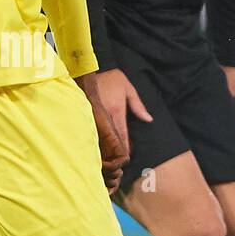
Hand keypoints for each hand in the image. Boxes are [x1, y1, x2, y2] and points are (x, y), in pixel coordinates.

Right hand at [75, 69, 150, 193]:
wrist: (87, 70)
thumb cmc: (110, 79)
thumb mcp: (128, 88)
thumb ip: (138, 105)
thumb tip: (149, 120)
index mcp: (116, 111)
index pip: (122, 136)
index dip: (125, 150)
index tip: (127, 159)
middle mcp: (104, 117)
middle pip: (111, 142)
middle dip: (115, 154)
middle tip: (118, 165)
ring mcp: (93, 118)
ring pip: (99, 140)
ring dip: (104, 150)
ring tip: (107, 162)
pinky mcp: (85, 117)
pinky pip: (91, 134)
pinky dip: (95, 142)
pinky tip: (97, 149)